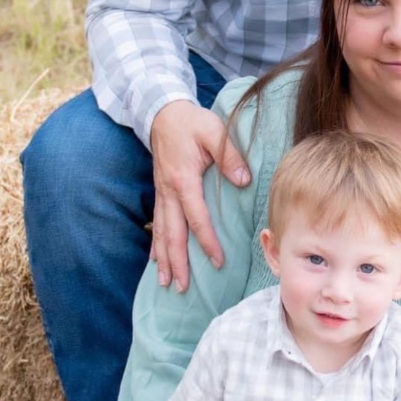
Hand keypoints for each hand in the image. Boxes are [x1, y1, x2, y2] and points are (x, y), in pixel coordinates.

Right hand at [149, 99, 249, 291]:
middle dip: (177, 262)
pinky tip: (157, 260)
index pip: (196, 217)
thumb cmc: (191, 122)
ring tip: (166, 282)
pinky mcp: (160, 192)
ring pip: (161, 232)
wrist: (162, 112)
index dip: (207, 241)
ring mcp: (161, 193)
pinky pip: (156, 223)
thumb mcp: (214, 131)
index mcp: (183, 179)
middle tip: (181, 287)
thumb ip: (230, 156)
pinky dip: (156, 243)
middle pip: (172, 233)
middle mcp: (168, 191)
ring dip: (164, 259)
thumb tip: (244, 181)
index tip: (217, 261)